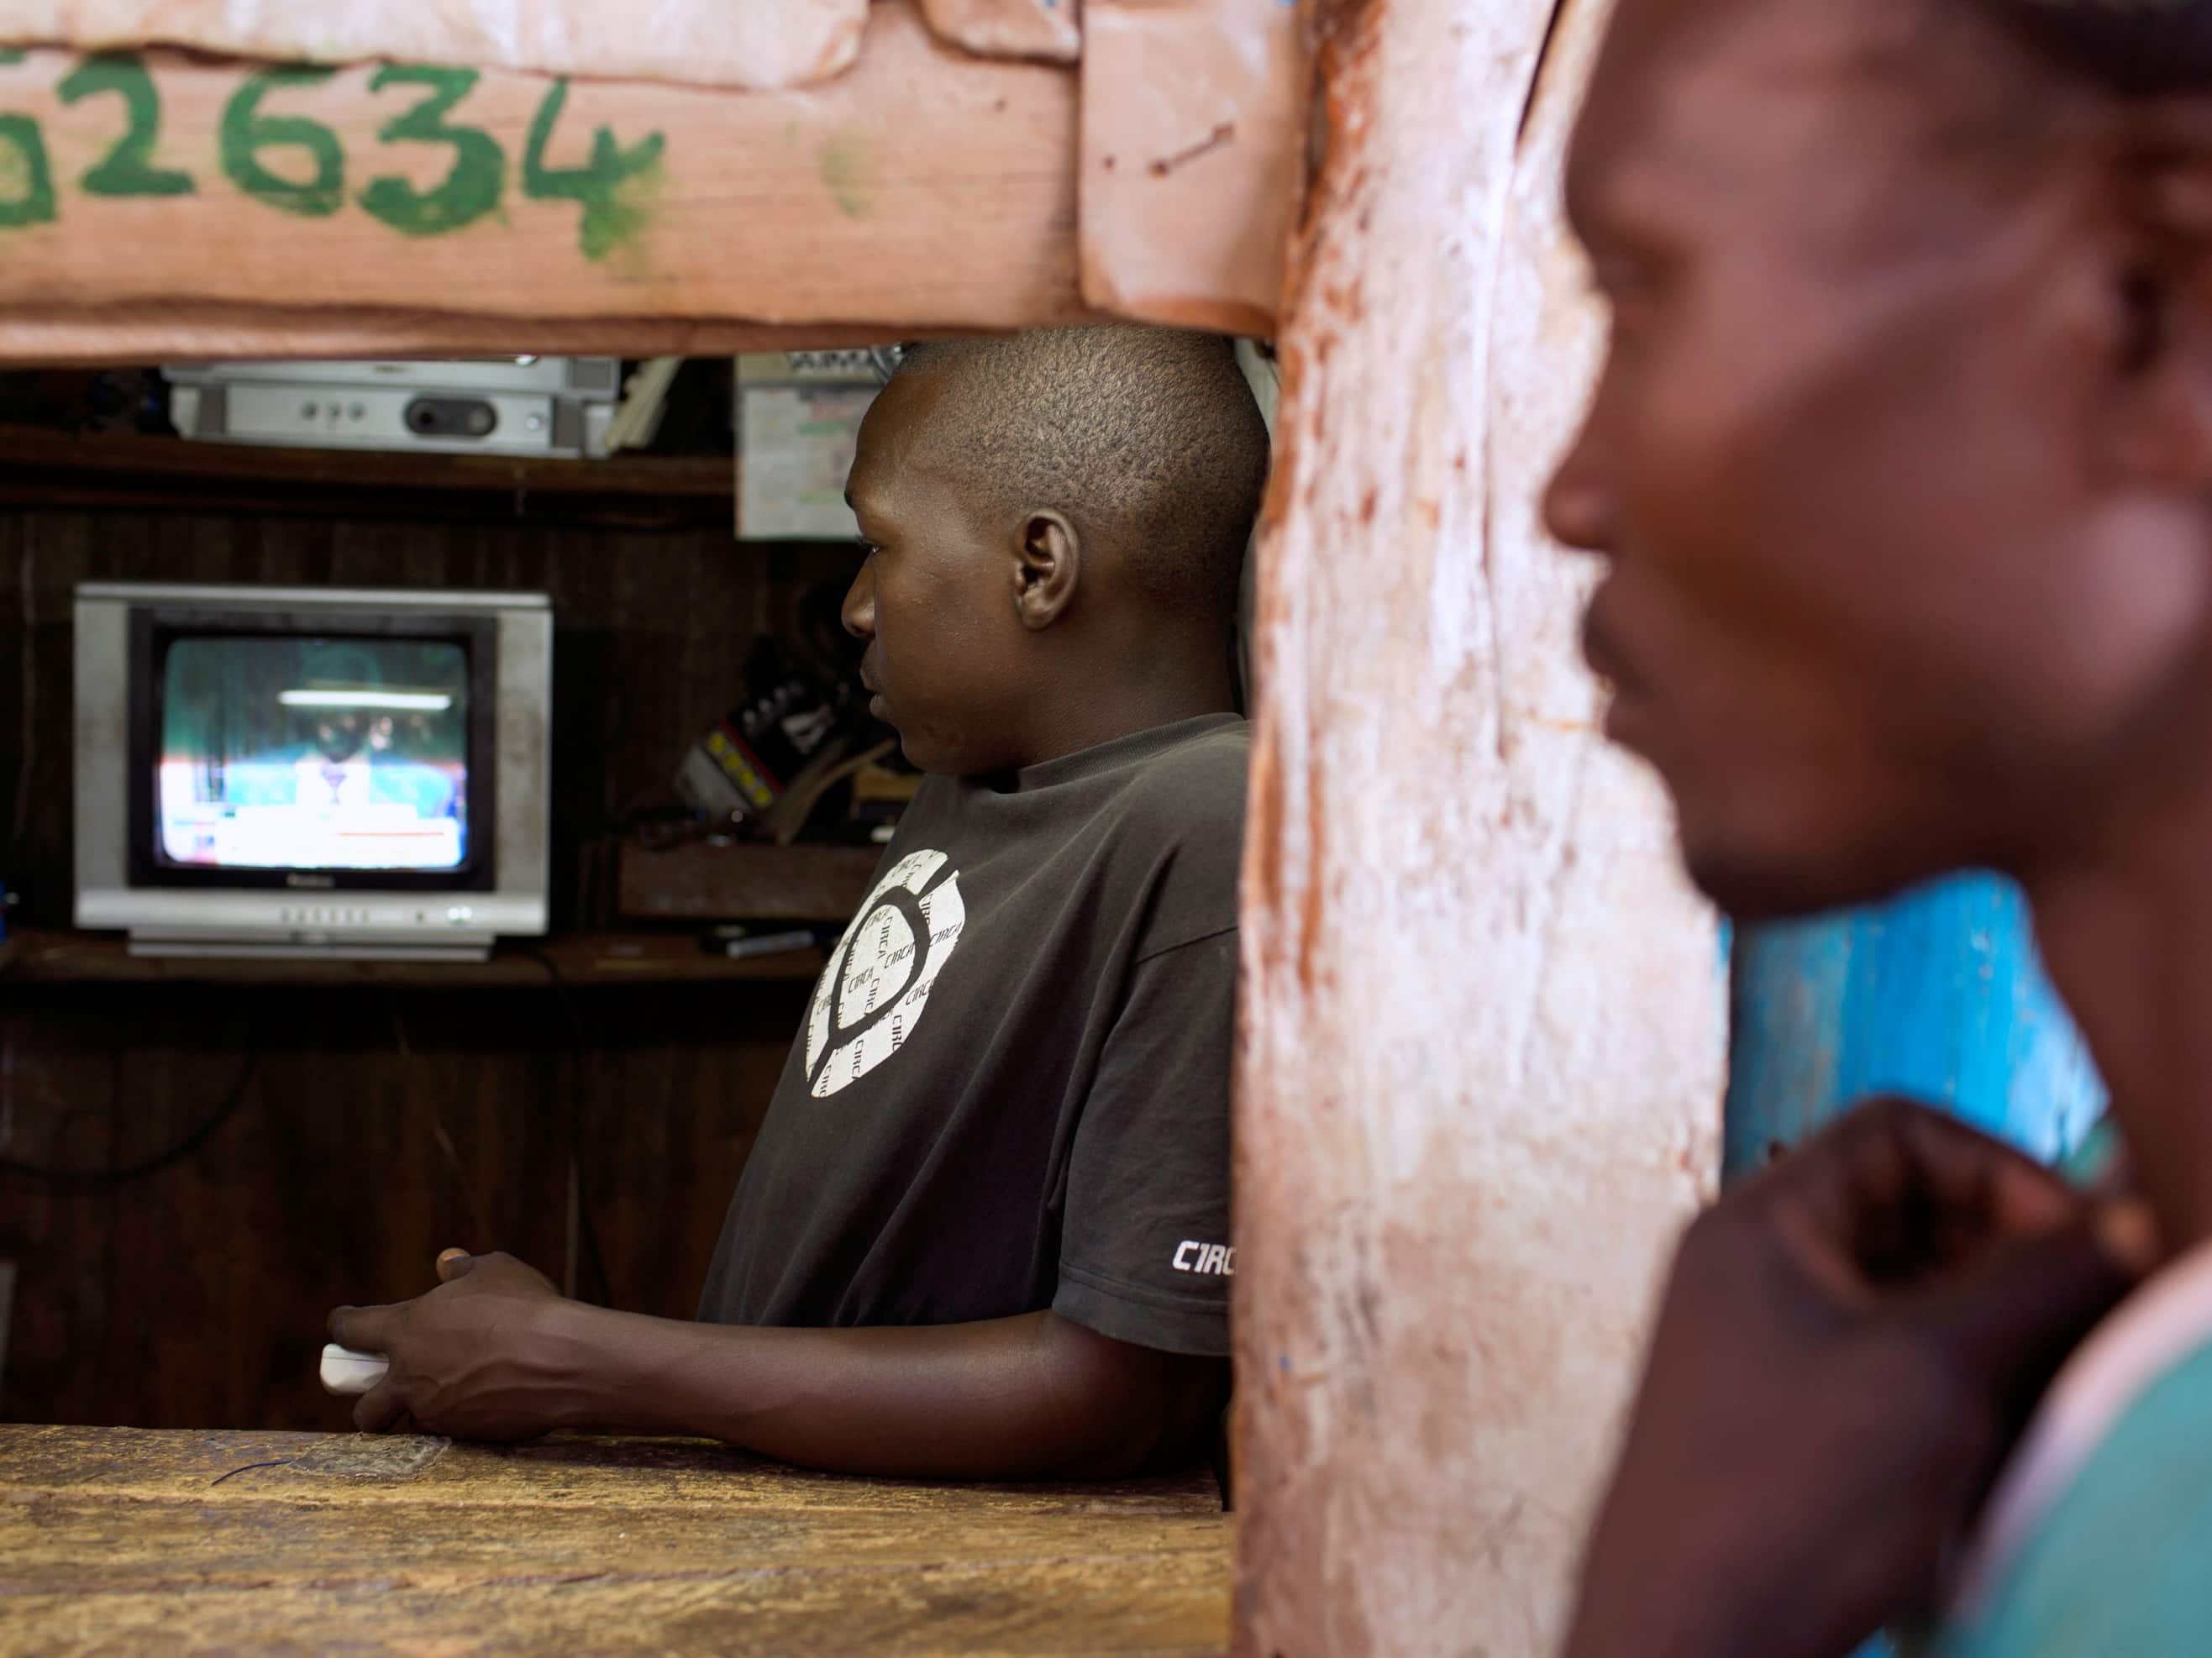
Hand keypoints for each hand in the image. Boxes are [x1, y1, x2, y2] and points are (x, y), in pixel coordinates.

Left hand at [328, 1250, 583, 1440]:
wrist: (561, 1357)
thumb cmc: (525, 1306)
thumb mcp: (495, 1270)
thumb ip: (462, 1270)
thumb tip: (446, 1265)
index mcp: (406, 1330)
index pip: (351, 1330)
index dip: (343, 1326)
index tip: (343, 1326)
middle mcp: (409, 1377)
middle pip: (364, 1408)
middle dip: (369, 1403)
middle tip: (389, 1388)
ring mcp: (436, 1412)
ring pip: (412, 1422)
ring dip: (420, 1411)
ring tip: (450, 1393)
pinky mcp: (465, 1435)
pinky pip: (451, 1431)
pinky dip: (461, 1418)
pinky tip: (488, 1400)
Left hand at [1563, 1098, 2153, 1657]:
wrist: (1685, 1648)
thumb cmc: (1780, 1504)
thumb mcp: (1938, 1374)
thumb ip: (2039, 1281)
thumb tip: (2126, 1214)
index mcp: (1762, 1224)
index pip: (1902, 1131)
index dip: (2006, 1171)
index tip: (2080, 1245)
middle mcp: (1756, 1271)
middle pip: (1915, 1214)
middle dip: (2011, 1265)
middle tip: (2076, 1334)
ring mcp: (1767, 1349)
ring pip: (1916, 1302)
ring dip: (1993, 1341)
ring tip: (2028, 1408)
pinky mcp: (1788, 1425)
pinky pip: (1895, 1375)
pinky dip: (1957, 1402)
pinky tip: (1983, 1465)